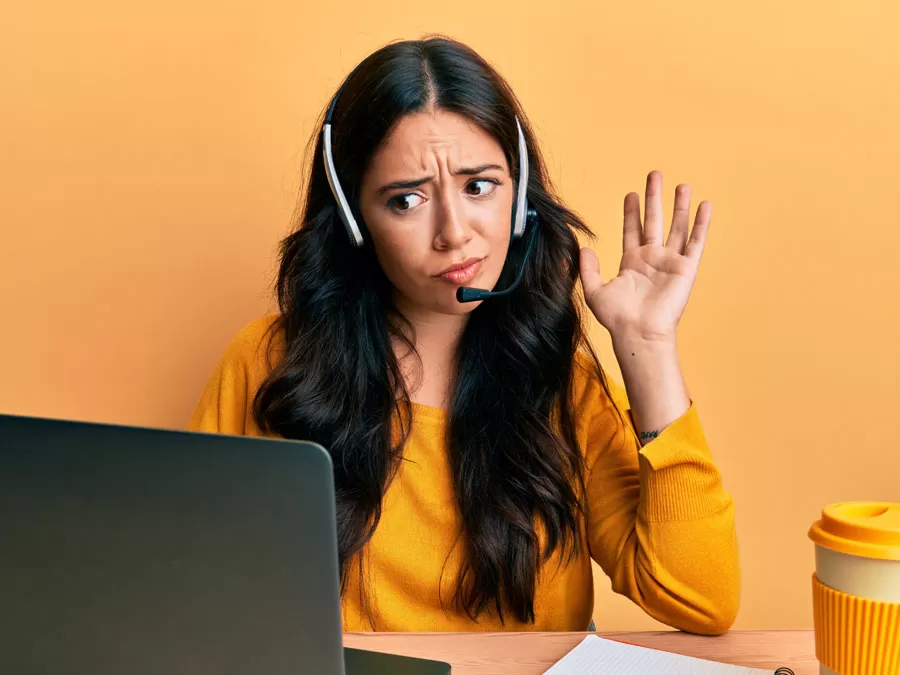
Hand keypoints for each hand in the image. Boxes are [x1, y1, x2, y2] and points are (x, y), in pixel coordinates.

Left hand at [580, 171, 710, 344]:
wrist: (638, 333)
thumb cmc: (618, 318)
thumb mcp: (594, 291)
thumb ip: (588, 269)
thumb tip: (584, 248)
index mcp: (632, 262)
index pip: (632, 230)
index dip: (632, 212)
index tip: (631, 194)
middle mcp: (652, 259)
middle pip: (654, 221)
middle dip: (654, 198)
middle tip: (654, 175)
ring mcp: (670, 262)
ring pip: (677, 227)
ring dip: (679, 206)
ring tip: (681, 185)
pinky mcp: (686, 268)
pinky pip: (696, 241)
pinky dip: (701, 223)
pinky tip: (705, 206)